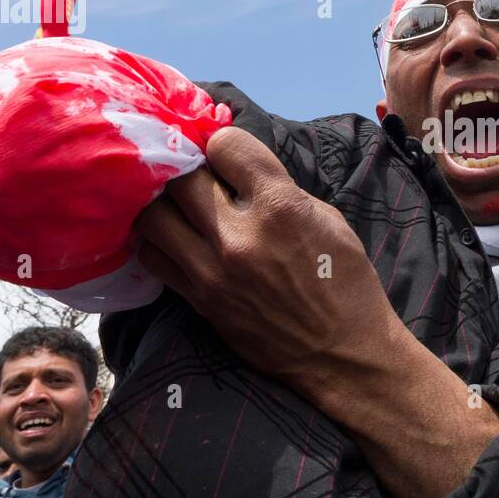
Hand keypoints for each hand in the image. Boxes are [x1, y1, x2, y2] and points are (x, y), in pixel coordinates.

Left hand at [135, 125, 396, 393]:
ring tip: (182, 208)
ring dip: (165, 204)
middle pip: (182, 177)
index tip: (229, 156)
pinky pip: (153, 257)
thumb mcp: (328, 219)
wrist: (342, 353)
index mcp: (281, 207)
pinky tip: (177, 239)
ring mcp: (213, 271)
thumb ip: (280, 190)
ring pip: (153, 216)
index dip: (225, 144)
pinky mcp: (199, 301)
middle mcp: (240, 235)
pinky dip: (159, 241)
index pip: (224, 144)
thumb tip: (239, 172)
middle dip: (191, 170)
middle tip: (202, 179)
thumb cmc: (345, 282)